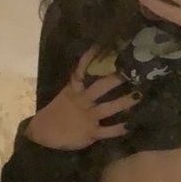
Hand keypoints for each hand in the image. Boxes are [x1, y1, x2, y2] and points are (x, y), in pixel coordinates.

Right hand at [26, 47, 141, 149]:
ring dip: (123, 102)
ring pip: (108, 108)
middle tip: (132, 73)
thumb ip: (79, 86)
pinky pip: (107, 131)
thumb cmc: (57, 113)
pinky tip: (130, 126)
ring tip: (138, 95)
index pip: (81, 71)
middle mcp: (82, 101)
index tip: (101, 47)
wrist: (42, 134)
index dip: (89, 59)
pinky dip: (119, 129)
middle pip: (100, 88)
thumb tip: (96, 72)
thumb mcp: (65, 95)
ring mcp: (87, 117)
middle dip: (116, 80)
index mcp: (74, 91)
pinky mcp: (90, 133)